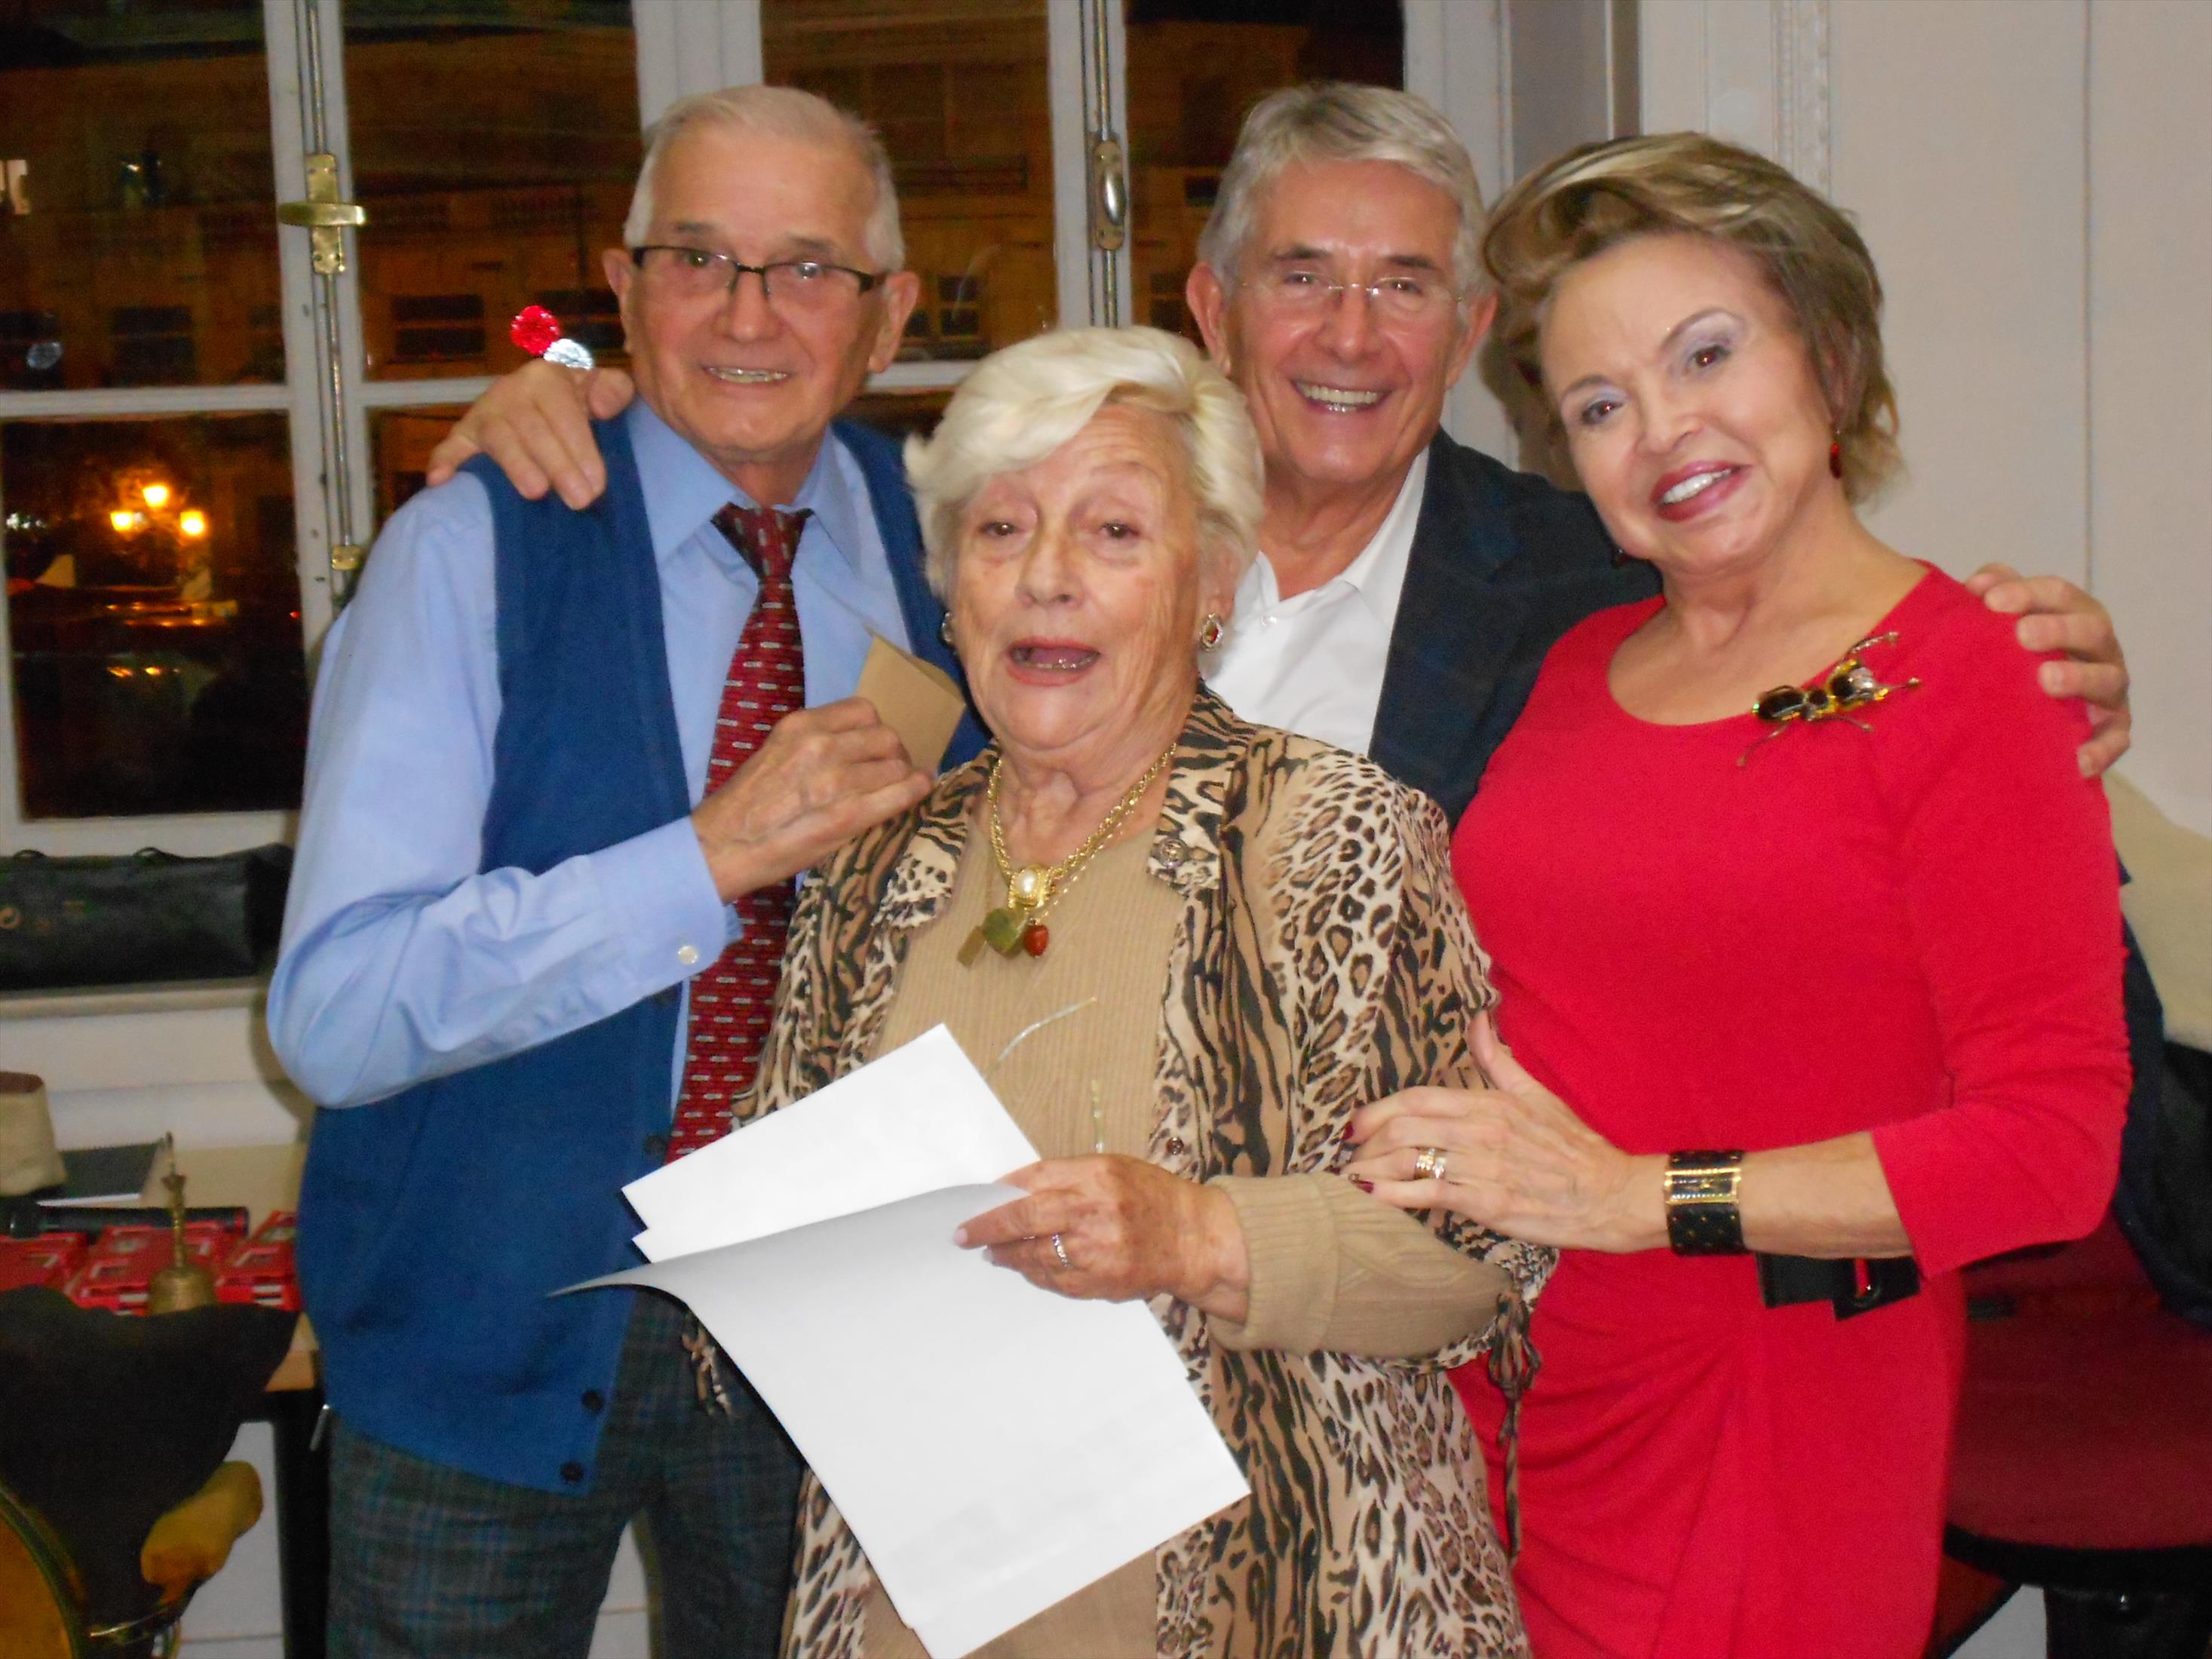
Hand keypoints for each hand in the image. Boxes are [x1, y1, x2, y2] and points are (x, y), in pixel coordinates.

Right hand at [423, 359, 637, 509]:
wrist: (541, 398)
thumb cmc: (577, 401)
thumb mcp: (601, 388)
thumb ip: (613, 390)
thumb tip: (600, 405)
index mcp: (547, 376)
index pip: (563, 411)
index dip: (581, 447)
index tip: (597, 483)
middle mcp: (511, 390)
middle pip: (532, 428)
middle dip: (558, 465)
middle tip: (579, 500)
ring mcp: (485, 412)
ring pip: (497, 438)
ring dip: (516, 465)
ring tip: (537, 493)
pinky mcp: (464, 434)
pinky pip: (451, 445)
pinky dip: (444, 461)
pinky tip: (440, 481)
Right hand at [690, 699, 929, 901]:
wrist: (723, 846)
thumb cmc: (745, 805)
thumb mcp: (774, 755)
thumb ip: (812, 746)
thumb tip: (852, 747)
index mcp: (801, 726)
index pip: (862, 711)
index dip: (876, 729)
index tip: (876, 744)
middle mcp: (821, 745)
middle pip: (885, 736)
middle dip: (894, 752)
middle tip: (891, 769)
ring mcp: (836, 779)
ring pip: (896, 765)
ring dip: (903, 774)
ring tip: (901, 786)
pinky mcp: (847, 814)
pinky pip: (898, 794)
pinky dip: (916, 789)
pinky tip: (921, 789)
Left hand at [953, 1155, 1250, 1319]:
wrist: (1194, 1239)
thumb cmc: (1152, 1198)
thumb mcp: (1113, 1168)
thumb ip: (1066, 1176)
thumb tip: (1014, 1189)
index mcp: (1097, 1176)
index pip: (1033, 1180)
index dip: (1000, 1193)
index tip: (978, 1203)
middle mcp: (1094, 1211)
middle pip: (1025, 1219)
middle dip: (987, 1228)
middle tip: (964, 1236)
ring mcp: (1097, 1251)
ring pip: (1034, 1255)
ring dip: (1007, 1255)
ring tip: (994, 1253)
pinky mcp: (1100, 1282)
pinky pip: (1054, 1280)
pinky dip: (1036, 1274)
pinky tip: (1027, 1268)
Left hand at [1344, 1013, 1664, 1252]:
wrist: (1609, 1194)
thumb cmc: (1572, 1147)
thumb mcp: (1535, 1094)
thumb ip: (1498, 1059)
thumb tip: (1477, 1021)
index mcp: (1488, 1104)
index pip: (1416, 1098)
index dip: (1378, 1109)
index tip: (1354, 1124)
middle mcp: (1479, 1131)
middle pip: (1403, 1127)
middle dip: (1366, 1141)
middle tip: (1349, 1154)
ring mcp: (1481, 1167)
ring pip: (1409, 1160)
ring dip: (1371, 1168)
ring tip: (1352, 1177)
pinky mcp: (1486, 1203)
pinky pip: (1428, 1194)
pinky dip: (1393, 1195)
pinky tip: (1372, 1197)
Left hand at [1964, 563, 2130, 775]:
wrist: (2029, 716)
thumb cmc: (2012, 658)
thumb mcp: (2000, 624)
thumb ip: (1991, 597)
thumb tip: (1977, 587)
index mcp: (2073, 615)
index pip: (2059, 594)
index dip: (2029, 593)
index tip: (1991, 602)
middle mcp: (2098, 649)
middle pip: (2091, 629)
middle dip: (2058, 629)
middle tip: (2022, 635)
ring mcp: (2109, 690)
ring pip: (2107, 679)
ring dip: (2079, 678)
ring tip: (2046, 681)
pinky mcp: (2113, 731)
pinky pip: (2115, 741)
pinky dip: (2100, 750)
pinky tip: (2076, 761)